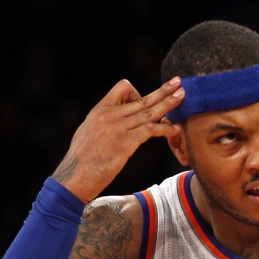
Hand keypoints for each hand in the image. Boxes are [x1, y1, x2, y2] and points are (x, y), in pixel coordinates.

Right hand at [52, 77, 184, 202]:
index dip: (137, 93)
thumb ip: (103, 124)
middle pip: (142, 98)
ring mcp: (118, 128)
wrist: (74, 176)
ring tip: (184, 97)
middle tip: (179, 82)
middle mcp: (110, 115)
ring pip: (149, 111)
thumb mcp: (88, 133)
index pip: (123, 88)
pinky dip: (165, 129)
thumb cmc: (81, 161)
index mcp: (100, 110)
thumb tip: (114, 124)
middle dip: (163, 90)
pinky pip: (150, 130)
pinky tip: (175, 129)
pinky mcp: (125, 143)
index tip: (144, 104)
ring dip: (169, 104)